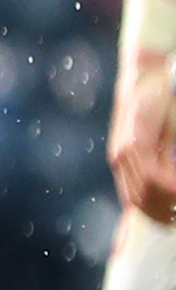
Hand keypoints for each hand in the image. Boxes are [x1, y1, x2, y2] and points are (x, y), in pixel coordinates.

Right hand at [118, 50, 175, 220]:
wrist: (145, 76)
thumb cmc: (166, 93)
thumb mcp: (173, 120)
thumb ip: (170, 146)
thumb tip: (171, 179)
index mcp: (135, 143)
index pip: (153, 182)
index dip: (172, 193)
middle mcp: (122, 154)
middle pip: (141, 196)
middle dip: (166, 208)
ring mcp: (118, 157)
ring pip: (133, 198)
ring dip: (156, 210)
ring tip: (174, 213)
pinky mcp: (119, 159)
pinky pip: (129, 191)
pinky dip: (146, 202)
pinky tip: (163, 205)